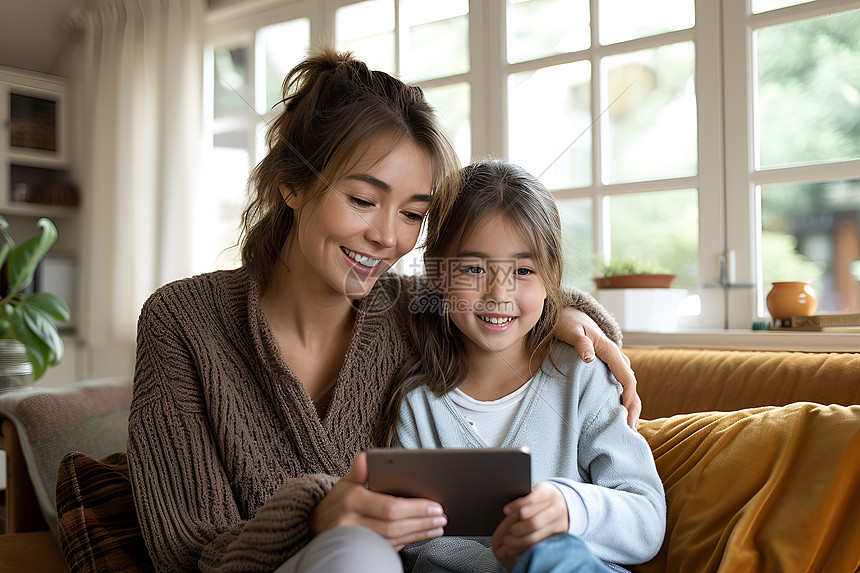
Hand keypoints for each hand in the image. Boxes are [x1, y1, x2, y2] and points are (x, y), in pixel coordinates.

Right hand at [310, 453, 446, 548]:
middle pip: (395, 526)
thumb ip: (359, 471)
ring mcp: (357, 541)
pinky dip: (410, 541)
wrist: (317, 526)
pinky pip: (391, 548)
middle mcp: (352, 524)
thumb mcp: (345, 482)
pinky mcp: (364, 551)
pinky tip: (423, 534)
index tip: (434, 505)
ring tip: (438, 525)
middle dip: (422, 521)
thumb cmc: (338, 501)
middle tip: (441, 516)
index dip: (414, 508)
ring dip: (420, 533)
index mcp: (352, 501)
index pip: (389, 507)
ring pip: (395, 540)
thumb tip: (367, 457)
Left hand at [491, 482, 567, 570]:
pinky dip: (526, 548)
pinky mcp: (559, 537)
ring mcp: (560, 524)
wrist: (564, 505)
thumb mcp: (535, 491)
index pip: (532, 500)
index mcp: (549, 494)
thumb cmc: (543, 498)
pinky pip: (539, 545)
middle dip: (517, 528)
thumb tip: (508, 511)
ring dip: (519, 541)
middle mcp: (557, 509)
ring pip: (536, 537)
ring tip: (508, 540)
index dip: (517, 506)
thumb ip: (524, 499)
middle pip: (534, 522)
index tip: (505, 510)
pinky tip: (517, 547)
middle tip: (508, 530)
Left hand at [557, 308, 640, 428]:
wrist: (568, 314)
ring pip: (626, 386)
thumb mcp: (570, 330)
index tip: (627, 417)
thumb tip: (589, 358)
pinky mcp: (607, 366)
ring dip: (629, 406)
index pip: (627, 378)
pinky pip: (618, 384)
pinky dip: (621, 399)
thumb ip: (580, 343)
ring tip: (626, 429)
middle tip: (631, 432)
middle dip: (633, 408)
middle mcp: (616, 357)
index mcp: (609, 350)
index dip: (630, 399)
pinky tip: (617, 413)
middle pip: (631, 385)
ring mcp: (613, 361)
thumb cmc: (567, 322)